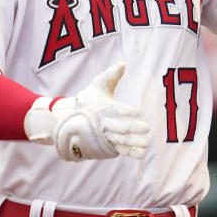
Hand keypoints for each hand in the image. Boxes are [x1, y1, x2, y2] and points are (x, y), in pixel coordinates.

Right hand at [23, 62, 149, 160]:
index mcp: (102, 108)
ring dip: (133, 143)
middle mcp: (103, 124)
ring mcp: (104, 136)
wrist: (69, 120)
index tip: (140, 111)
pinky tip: (141, 154)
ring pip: (120, 141)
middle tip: (146, 128)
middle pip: (119, 127)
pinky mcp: (106, 145)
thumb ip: (111, 75)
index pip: (116, 110)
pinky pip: (119, 150)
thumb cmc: (88, 100)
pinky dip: (130, 152)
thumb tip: (124, 63)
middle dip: (132, 128)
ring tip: (146, 143)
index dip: (128, 111)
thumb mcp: (97, 85)